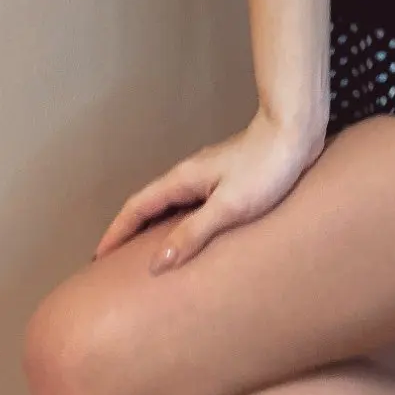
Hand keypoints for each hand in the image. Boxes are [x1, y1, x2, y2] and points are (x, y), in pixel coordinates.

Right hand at [92, 112, 324, 274]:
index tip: (97, 257)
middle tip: (114, 261)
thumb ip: (193, 233)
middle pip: (148, 204)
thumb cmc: (267, 168)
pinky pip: (191, 204)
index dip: (116, 232)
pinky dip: (179, 221)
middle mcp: (189, 175)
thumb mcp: (229, 206)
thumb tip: (157, 263)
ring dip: (153, 226)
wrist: (296, 132)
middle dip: (128, 231)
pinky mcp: (228, 178)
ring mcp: (208, 175)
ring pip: (170, 204)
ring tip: (146, 254)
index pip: (137, 207)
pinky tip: (191, 235)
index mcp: (183, 179)